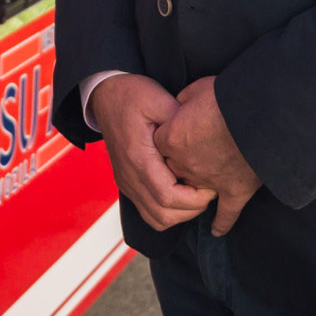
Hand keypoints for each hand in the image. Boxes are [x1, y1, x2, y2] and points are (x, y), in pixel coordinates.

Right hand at [86, 74, 216, 230]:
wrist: (104, 96)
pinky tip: (180, 192)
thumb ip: (179, 119)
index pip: (168, 196)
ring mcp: (126, 183)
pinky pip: (148, 212)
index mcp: (138, 158)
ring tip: (196, 193)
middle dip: (192, 210)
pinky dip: (168, 211)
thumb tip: (199, 139)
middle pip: (163, 216)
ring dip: (180, 214)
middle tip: (208, 190)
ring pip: (156, 219)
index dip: (195, 198)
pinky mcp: (127, 184)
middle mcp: (130, 177)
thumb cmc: (131, 95)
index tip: (211, 185)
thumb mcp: (157, 98)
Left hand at [154, 77, 262, 235]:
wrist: (259, 115)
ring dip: (196, 185)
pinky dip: (222, 223)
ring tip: (204, 178)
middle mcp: (185, 165)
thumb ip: (182, 101)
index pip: (159, 142)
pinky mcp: (235, 190)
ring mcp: (209, 181)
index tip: (178, 126)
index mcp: (171, 139)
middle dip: (179, 162)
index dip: (168, 133)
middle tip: (193, 148)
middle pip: (174, 169)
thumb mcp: (196, 89)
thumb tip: (179, 106)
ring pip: (195, 189)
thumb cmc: (225, 98)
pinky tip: (217, 231)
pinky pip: (226, 213)